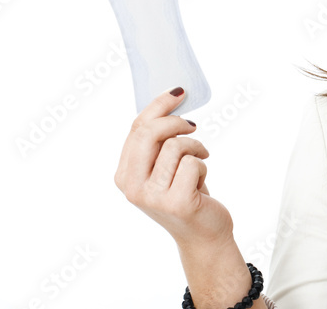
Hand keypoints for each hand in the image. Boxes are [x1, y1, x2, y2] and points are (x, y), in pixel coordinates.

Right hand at [114, 87, 233, 248]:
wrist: (203, 233)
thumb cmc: (186, 193)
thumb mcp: (164, 167)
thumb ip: (157, 142)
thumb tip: (171, 99)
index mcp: (123, 174)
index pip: (136, 128)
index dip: (159, 106)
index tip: (178, 93)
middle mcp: (132, 186)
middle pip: (149, 132)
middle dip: (175, 121)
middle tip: (193, 125)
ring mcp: (152, 196)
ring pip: (175, 146)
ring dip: (195, 148)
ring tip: (199, 161)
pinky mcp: (176, 202)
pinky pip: (192, 163)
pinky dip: (203, 166)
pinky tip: (201, 182)